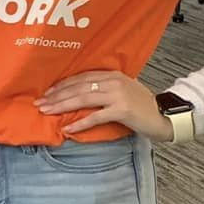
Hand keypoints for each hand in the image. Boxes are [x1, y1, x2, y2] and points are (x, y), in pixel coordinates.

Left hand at [35, 70, 170, 139]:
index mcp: (112, 75)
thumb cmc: (141, 105)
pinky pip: (96, 116)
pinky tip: (67, 129)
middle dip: (56, 96)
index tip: (46, 93)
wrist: (163, 116)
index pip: (81, 78)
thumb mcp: (121, 91)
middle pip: (78, 87)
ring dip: (62, 106)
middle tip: (39, 103)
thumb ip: (103, 89)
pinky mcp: (122, 110)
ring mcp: (118, 95)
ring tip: (46, 112)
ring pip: (83, 99)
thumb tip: (78, 94)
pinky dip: (80, 123)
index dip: (62, 85)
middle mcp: (113, 82)